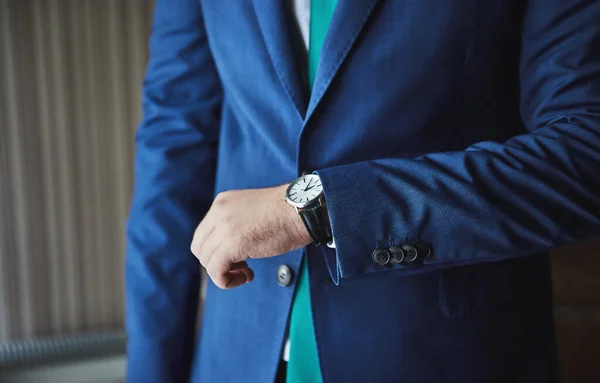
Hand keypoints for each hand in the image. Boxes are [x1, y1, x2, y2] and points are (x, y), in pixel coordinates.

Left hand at [191, 184, 312, 288]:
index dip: (216, 250)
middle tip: (241, 265)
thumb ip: (237, 223)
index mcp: (223, 202)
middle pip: (200, 247)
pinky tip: (247, 276)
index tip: (237, 256)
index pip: (204, 233)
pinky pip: (216, 271)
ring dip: (225, 272)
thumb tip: (230, 249)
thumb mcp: (254, 211)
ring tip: (247, 272)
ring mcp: (223, 228)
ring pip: (207, 261)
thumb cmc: (288, 213)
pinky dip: (227, 281)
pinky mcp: (231, 244)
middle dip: (217, 262)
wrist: (302, 210)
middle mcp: (218, 212)